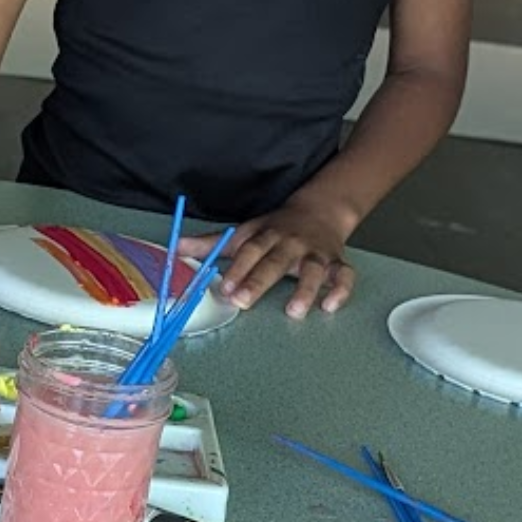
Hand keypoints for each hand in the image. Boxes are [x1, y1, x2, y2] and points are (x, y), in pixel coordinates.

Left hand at [181, 200, 356, 319]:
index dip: (237, 269)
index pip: (250, 252)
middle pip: (275, 261)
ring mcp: (315, 254)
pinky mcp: (336, 263)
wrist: (321, 210)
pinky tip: (329, 306)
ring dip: (305, 289)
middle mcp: (291, 244)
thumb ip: (212, 243)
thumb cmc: (278, 228)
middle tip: (243, 301)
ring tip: (294, 311)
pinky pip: (344, 275)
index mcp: (267, 236)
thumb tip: (177, 248)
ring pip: (313, 269)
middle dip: (259, 281)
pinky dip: (340, 290)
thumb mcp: (245, 231)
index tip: (224, 287)